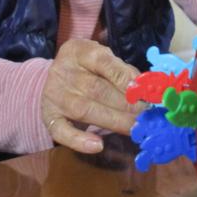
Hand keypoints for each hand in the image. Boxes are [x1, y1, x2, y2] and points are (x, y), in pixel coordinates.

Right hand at [41, 39, 144, 153]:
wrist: (56, 75)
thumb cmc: (89, 67)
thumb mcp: (104, 58)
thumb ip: (123, 71)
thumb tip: (145, 88)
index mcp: (78, 51)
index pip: (102, 61)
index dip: (123, 76)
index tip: (142, 90)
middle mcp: (63, 71)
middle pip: (96, 88)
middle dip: (125, 103)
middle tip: (147, 115)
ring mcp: (54, 95)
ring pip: (85, 110)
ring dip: (114, 121)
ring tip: (135, 128)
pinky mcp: (49, 116)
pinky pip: (61, 131)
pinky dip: (79, 140)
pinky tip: (98, 145)